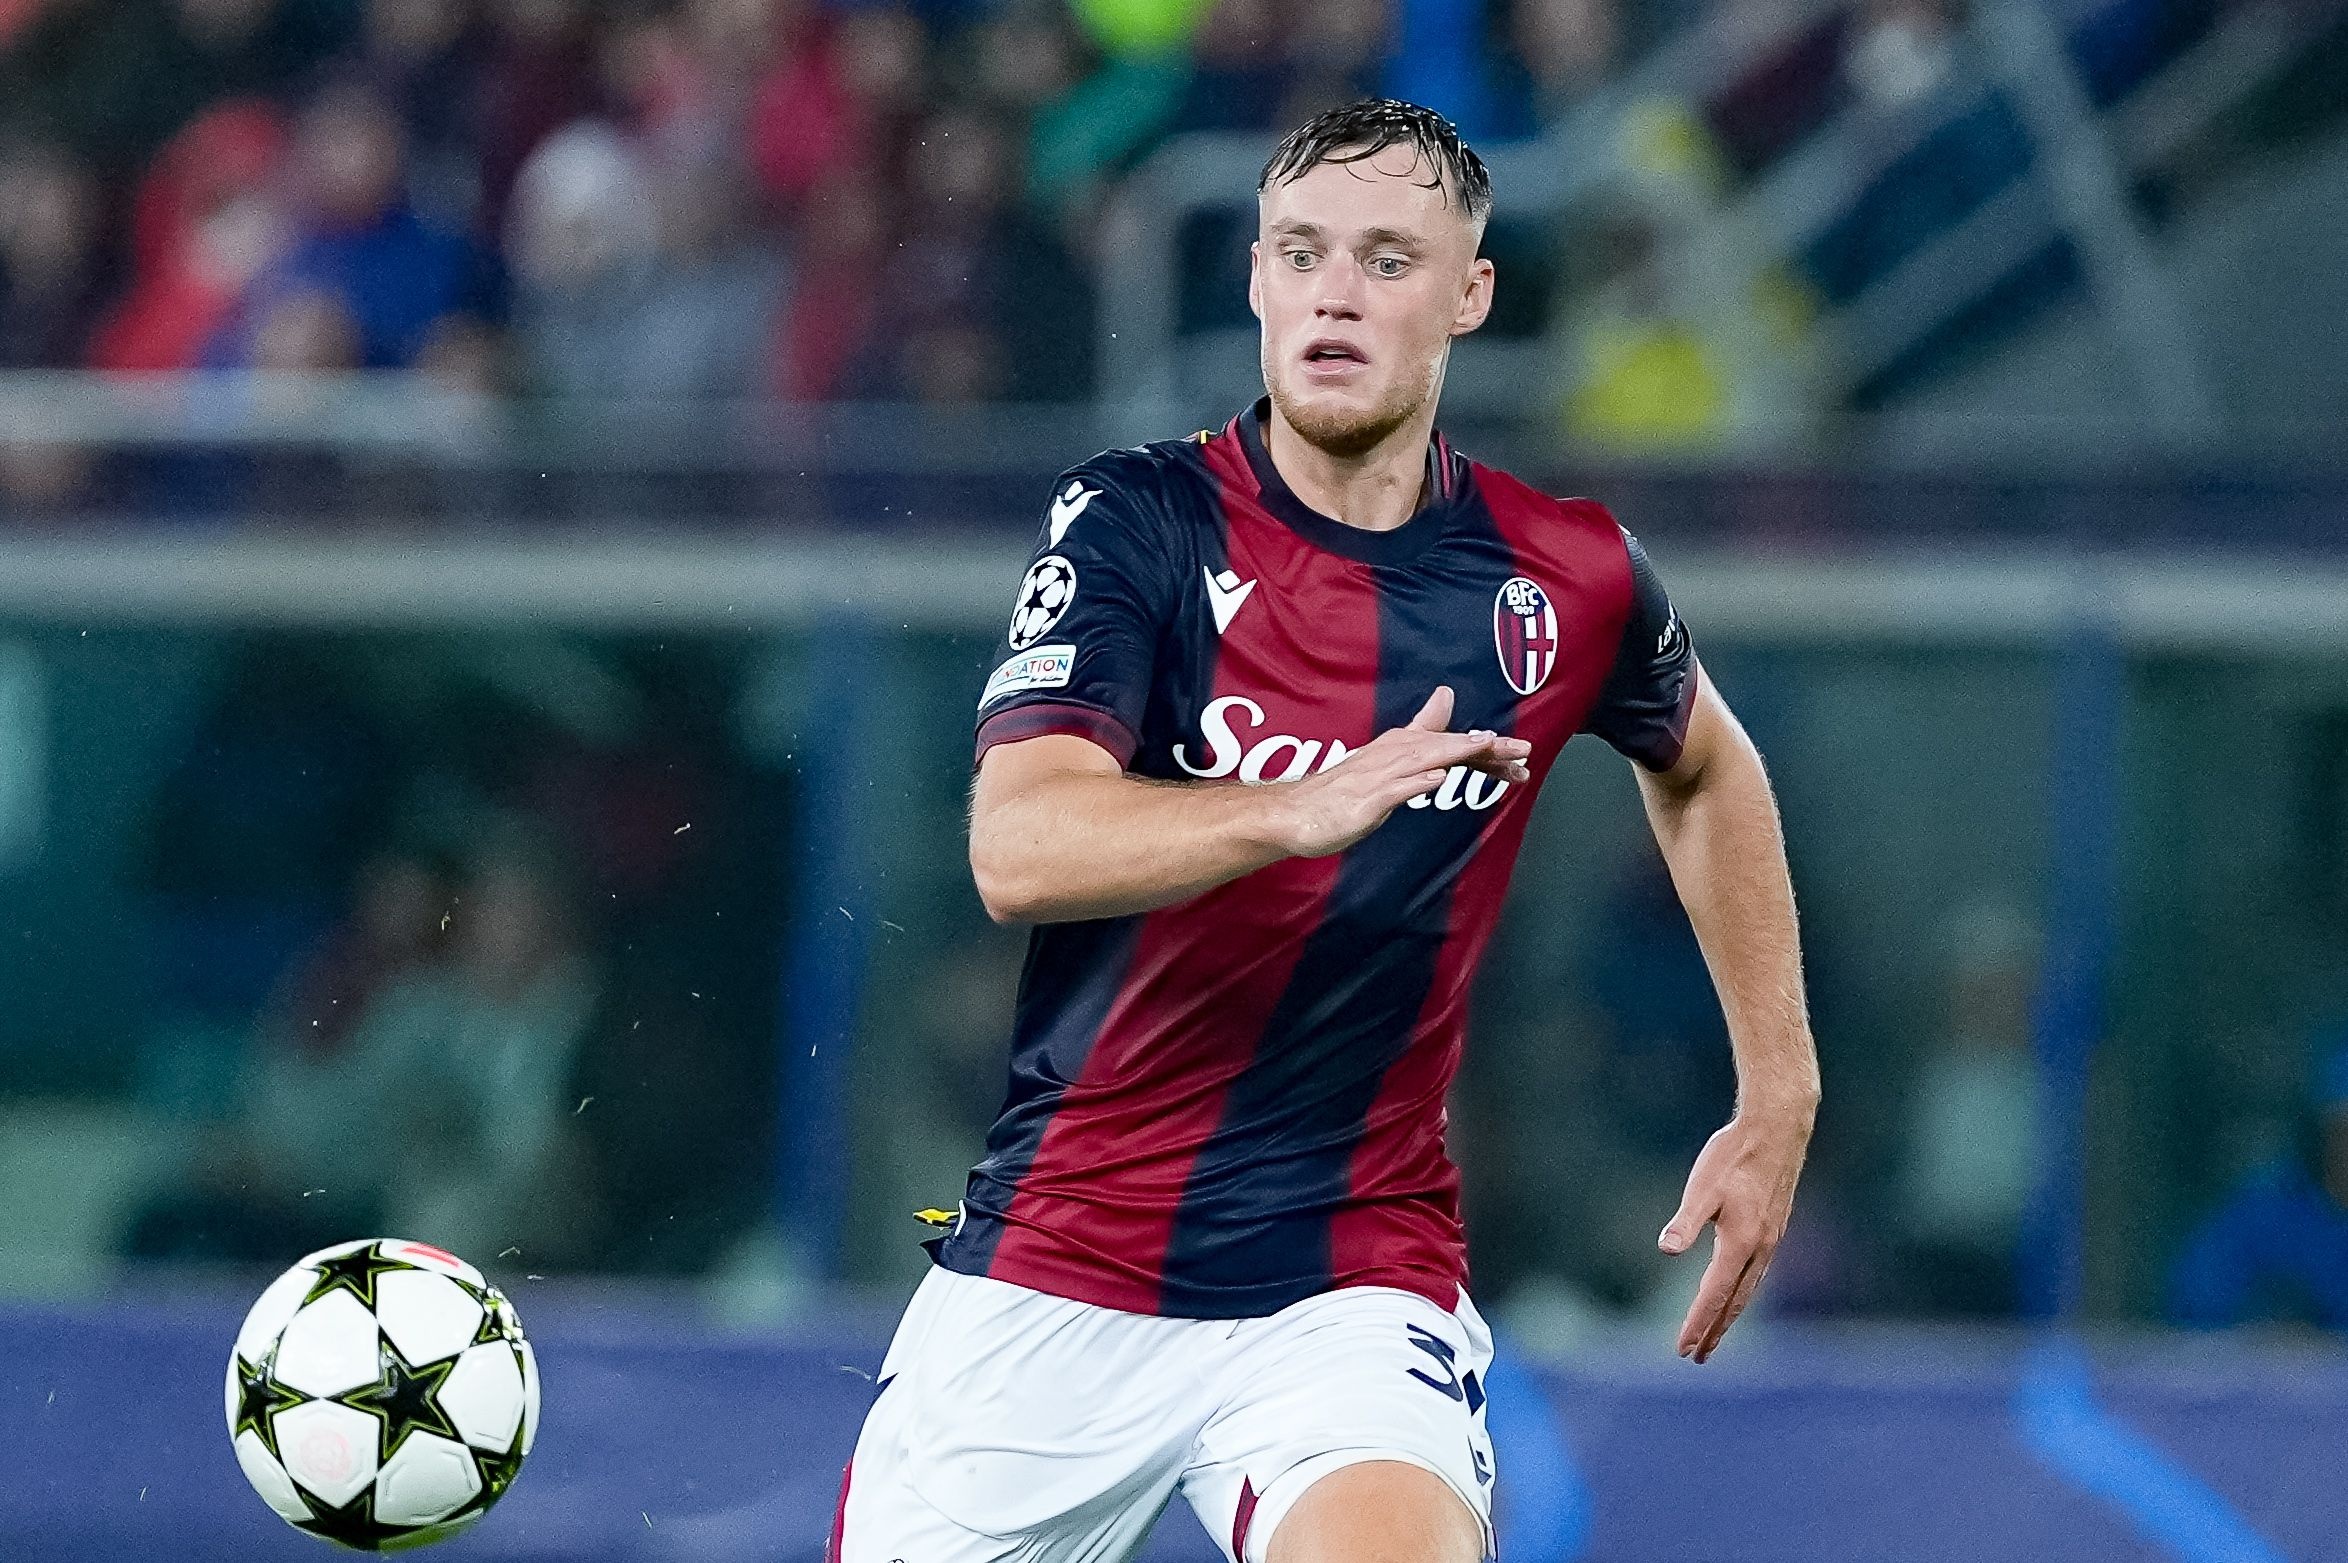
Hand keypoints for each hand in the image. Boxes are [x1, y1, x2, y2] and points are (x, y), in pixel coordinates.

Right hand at [1272, 686, 1531, 857]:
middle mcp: (1391, 757)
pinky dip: (1415, 783)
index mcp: (1399, 750)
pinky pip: (1392, 790)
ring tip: (1487, 747)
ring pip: (1422, 760)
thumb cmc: (1341, 793)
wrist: (1294, 813)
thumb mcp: (1387, 764)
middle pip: (1444, 747)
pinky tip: (1436, 780)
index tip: (1519, 754)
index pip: (1449, 744)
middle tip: (1522, 751)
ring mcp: (1377, 778)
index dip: (1486, 748)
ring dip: (1455, 752)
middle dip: (1485, 748)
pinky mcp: (1363, 802)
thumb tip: (1444, 702)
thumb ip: (1417, 737)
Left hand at [1659, 1101, 1812, 1362]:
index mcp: (1740, 1244)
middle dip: (1714, 1331)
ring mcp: (1770, 1240)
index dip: (1697, 1324)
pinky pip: (1758, 1274)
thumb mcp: (1702, 1187)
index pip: (1713, 1295)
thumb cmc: (1734, 1155)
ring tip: (1715, 1334)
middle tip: (1697, 1357)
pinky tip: (1737, 1291)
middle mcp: (1760, 1249)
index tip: (1683, 1349)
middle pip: (1734, 1302)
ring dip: (1729, 1315)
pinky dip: (1744, 1292)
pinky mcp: (1774, 1227)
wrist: (1778, 1128)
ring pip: (1748, 1289)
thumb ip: (1685, 1220)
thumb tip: (1666, 1249)